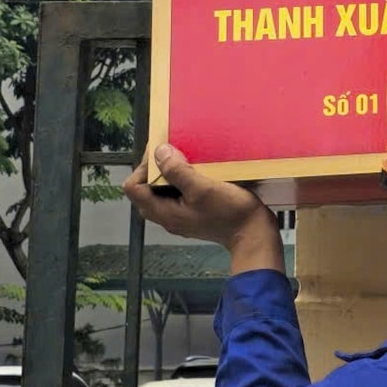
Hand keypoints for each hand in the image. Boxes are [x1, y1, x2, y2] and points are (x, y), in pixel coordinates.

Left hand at [124, 146, 285, 276]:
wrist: (253, 234)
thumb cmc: (229, 212)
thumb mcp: (202, 188)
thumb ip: (178, 171)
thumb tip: (159, 152)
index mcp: (163, 212)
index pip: (133, 188)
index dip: (142, 167)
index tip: (162, 153)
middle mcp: (166, 216)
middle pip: (144, 189)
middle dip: (153, 169)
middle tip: (172, 154)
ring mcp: (179, 217)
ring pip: (159, 192)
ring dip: (167, 174)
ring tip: (185, 159)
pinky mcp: (192, 214)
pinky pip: (175, 195)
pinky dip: (179, 181)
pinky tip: (196, 172)